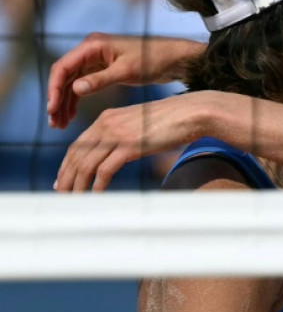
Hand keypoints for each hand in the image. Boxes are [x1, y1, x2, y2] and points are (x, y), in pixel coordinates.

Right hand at [47, 33, 204, 128]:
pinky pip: (82, 85)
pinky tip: (71, 117)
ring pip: (71, 83)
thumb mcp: (127, 71)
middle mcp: (90, 50)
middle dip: (57, 99)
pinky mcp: (103, 69)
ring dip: (64, 103)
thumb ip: (101, 80)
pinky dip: (76, 100)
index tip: (52, 109)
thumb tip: (74, 89)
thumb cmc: (154, 60)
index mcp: (93, 46)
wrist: (175, 59)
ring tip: (59, 125)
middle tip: (53, 122)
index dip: (54, 89)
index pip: (63, 67)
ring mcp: (96, 60)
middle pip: (64, 76)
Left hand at [55, 91, 216, 191]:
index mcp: (107, 118)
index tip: (63, 179)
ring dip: (78, 185)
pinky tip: (96, 195)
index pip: (78, 144)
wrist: (191, 112)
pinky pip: (105, 170)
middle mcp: (106, 124)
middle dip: (66, 177)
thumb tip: (119, 153)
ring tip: (75, 199)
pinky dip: (97, 185)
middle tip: (62, 193)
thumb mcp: (140, 124)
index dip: (67, 164)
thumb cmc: (172, 119)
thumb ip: (124, 135)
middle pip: (76, 155)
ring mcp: (117, 135)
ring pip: (86, 164)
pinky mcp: (129, 146)